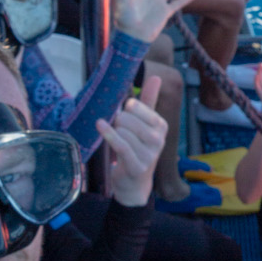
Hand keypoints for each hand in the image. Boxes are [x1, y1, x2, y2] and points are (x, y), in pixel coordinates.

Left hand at [96, 80, 166, 207]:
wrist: (134, 184)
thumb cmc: (138, 149)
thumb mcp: (145, 125)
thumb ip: (149, 101)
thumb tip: (156, 77)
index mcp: (162, 126)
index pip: (139, 106)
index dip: (127, 109)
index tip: (126, 114)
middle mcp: (159, 140)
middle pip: (128, 118)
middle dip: (118, 123)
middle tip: (120, 133)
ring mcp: (149, 154)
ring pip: (122, 131)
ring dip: (114, 134)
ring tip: (118, 143)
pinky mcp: (137, 166)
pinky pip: (121, 145)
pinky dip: (108, 134)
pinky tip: (99, 125)